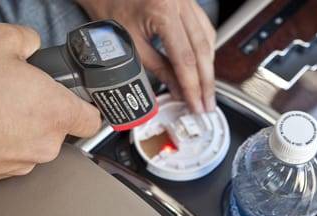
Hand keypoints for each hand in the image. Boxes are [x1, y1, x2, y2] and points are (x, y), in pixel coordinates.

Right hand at [0, 24, 101, 187]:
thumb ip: (29, 40)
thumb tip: (32, 45)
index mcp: (54, 113)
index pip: (94, 119)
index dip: (88, 105)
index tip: (79, 99)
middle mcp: (42, 144)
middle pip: (59, 128)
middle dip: (44, 109)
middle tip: (18, 92)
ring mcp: (19, 164)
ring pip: (32, 140)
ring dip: (19, 124)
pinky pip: (9, 153)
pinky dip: (0, 139)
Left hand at [78, 0, 216, 112]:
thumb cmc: (108, 6)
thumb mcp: (130, 43)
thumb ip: (157, 68)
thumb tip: (176, 90)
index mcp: (162, 11)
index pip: (185, 58)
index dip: (192, 86)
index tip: (195, 104)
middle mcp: (180, 3)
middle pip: (203, 49)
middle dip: (206, 82)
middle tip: (207, 104)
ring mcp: (186, 0)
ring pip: (208, 38)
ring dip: (208, 67)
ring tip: (205, 91)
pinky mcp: (187, 2)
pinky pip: (204, 28)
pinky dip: (205, 49)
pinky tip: (203, 66)